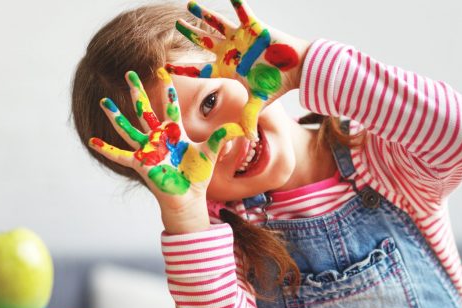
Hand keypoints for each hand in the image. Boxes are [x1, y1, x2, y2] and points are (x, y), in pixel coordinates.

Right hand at [88, 68, 242, 232]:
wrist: (189, 198)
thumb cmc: (197, 176)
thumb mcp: (211, 152)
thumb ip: (223, 138)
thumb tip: (242, 128)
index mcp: (175, 133)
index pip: (171, 107)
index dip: (168, 91)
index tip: (163, 73)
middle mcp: (159, 139)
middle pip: (146, 110)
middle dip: (138, 92)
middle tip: (129, 74)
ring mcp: (148, 150)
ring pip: (129, 128)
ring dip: (116, 116)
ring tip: (104, 102)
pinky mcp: (141, 164)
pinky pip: (120, 155)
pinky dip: (106, 149)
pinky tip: (92, 141)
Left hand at [166, 0, 309, 139]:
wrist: (297, 69)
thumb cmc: (278, 84)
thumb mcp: (259, 101)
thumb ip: (249, 117)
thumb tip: (248, 140)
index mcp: (229, 68)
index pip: (200, 70)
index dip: (183, 70)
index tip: (164, 68)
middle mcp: (231, 51)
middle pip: (204, 42)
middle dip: (189, 34)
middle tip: (175, 25)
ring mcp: (241, 37)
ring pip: (217, 24)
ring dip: (203, 15)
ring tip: (189, 5)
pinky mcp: (254, 26)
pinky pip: (242, 12)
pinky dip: (237, 3)